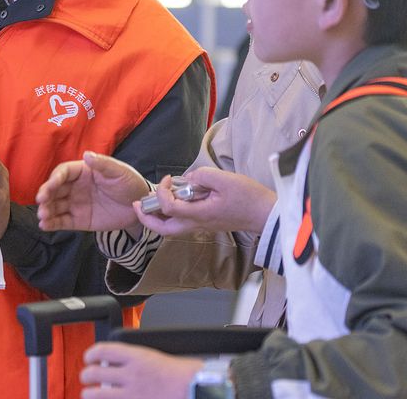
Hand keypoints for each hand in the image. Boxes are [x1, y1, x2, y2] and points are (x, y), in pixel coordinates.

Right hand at [36, 151, 148, 232]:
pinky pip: (62, 222)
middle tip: (41, 202)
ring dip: (46, 210)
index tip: (50, 186)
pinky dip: (52, 224)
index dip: (54, 179)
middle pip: (55, 189)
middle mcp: (75, 187)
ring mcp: (76, 204)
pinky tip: (44, 225)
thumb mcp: (119, 171)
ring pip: (56, 206)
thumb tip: (86, 155)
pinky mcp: (79, 220)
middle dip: (46, 195)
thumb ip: (103, 164)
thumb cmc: (129, 183)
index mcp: (83, 172)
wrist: (140, 207)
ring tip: (42, 216)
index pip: (63, 173)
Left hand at [81, 342, 201, 397]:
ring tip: (88, 394)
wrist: (194, 389)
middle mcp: (130, 375)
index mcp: (136, 357)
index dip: (91, 354)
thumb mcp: (156, 355)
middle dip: (86, 375)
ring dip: (88, 394)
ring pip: (97, 394)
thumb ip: (136, 358)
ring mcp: (131, 394)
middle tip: (86, 377)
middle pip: (94, 373)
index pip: (102, 351)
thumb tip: (121, 360)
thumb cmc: (182, 374)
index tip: (89, 357)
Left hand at [135, 166, 275, 237]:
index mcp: (200, 214)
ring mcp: (202, 226)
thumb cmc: (249, 198)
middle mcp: (197, 224)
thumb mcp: (225, 179)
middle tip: (139, 205)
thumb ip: (202, 175)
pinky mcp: (207, 223)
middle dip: (147, 219)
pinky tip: (175, 199)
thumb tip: (189, 178)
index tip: (168, 179)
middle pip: (164, 230)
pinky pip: (182, 223)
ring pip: (172, 229)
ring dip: (158, 217)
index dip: (162, 192)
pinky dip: (171, 214)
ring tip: (152, 202)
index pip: (169, 208)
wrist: (267, 214)